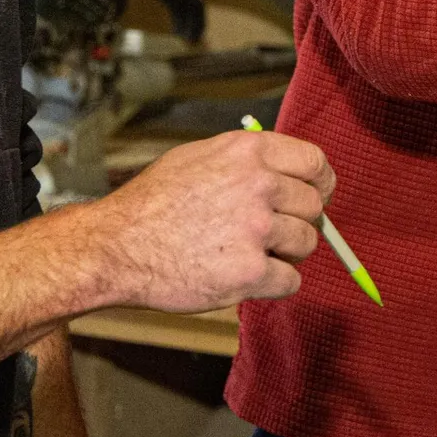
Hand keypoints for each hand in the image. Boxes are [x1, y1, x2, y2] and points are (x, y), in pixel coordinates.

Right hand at [88, 130, 335, 312]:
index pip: (315, 162)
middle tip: (274, 233)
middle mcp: (259, 185)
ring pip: (307, 243)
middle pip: (314, 206)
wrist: (116, 246)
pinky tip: (250, 278)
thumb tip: (287, 171)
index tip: (317, 196)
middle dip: (299, 221)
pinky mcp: (249, 273)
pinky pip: (292, 281)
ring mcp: (256, 230)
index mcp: (250, 152)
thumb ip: (247, 160)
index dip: (320, 183)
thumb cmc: (154, 202)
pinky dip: (277, 284)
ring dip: (288, 254)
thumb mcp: (201, 156)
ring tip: (254, 254)